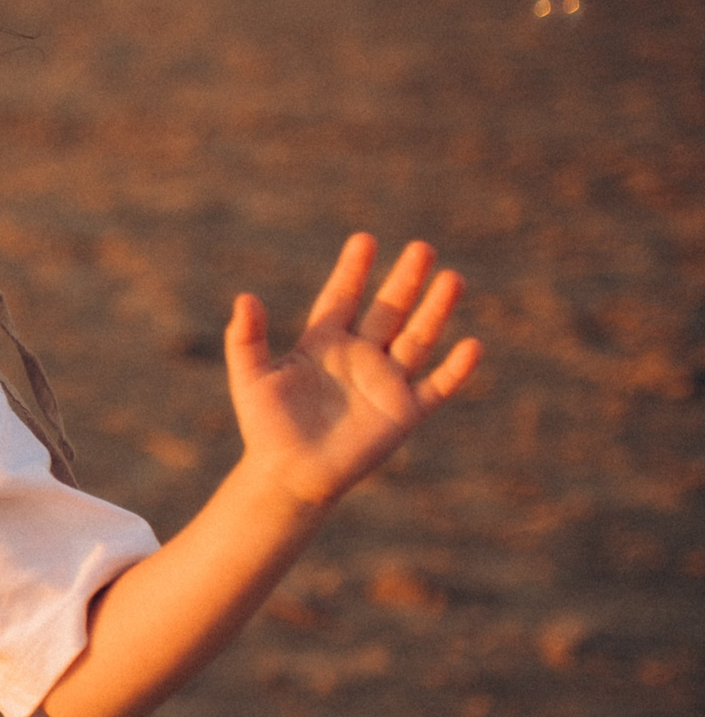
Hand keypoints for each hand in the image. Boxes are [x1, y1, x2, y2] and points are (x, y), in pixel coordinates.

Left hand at [227, 234, 481, 508]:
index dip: (353, 270)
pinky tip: (471, 345)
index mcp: (324, 343)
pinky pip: (437, 386)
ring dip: (435, 310)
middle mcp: (360, 357)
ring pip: (418, 338)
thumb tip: (245, 298)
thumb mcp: (251, 378)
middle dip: (405, 280)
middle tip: (422, 247)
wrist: (288, 476)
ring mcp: (385, 383)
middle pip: (388, 310)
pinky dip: (455, 369)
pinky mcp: (403, 412)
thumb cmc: (266, 427)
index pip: (343, 297)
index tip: (364, 240)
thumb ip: (247, 338)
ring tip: (452, 278)